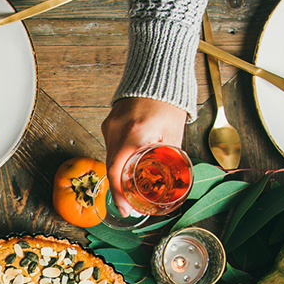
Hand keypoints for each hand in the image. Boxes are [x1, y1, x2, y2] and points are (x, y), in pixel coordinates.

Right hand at [102, 97, 187, 213]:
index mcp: (133, 134)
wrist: (158, 74)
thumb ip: (170, 158)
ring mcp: (110, 124)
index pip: (117, 171)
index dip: (119, 195)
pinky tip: (128, 165)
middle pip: (111, 167)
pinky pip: (111, 146)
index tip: (125, 209)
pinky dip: (118, 159)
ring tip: (130, 187)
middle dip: (119, 189)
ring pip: (110, 157)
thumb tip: (171, 180)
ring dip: (118, 174)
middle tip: (129, 204)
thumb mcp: (174, 135)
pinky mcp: (110, 121)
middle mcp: (116, 130)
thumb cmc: (169, 102)